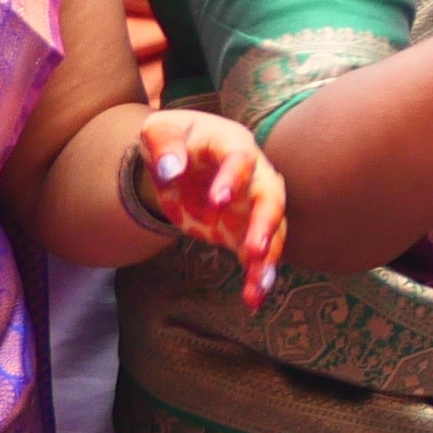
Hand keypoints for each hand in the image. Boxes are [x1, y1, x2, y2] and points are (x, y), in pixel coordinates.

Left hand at [133, 108, 291, 306]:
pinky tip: (252, 301)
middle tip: (254, 250)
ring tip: (259, 288)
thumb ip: (164, 146)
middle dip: (266, 223)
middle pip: (270, 196)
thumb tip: (171, 170)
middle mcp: (253, 174)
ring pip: (272, 230)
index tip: (217, 202)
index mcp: (232, 144)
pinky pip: (257, 254)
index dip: (233, 178)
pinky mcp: (243, 229)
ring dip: (268, 258)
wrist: (179, 161)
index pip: (240, 158)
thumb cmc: (171, 141)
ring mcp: (251, 204)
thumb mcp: (159, 131)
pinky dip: (257, 276)